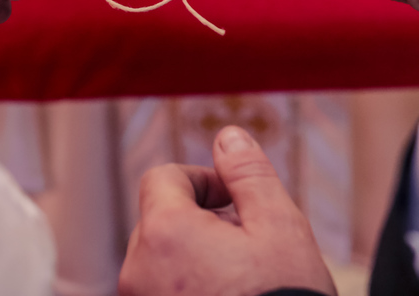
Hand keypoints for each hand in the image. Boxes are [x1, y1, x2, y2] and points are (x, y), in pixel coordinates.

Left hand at [119, 126, 336, 295]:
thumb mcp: (280, 227)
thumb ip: (248, 174)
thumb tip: (227, 138)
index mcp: (165, 234)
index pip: (162, 178)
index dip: (202, 180)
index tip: (235, 200)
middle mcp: (138, 272)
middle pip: (160, 221)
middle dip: (200, 221)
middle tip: (248, 244)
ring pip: (160, 263)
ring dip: (194, 259)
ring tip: (242, 280)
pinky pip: (161, 295)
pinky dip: (188, 291)